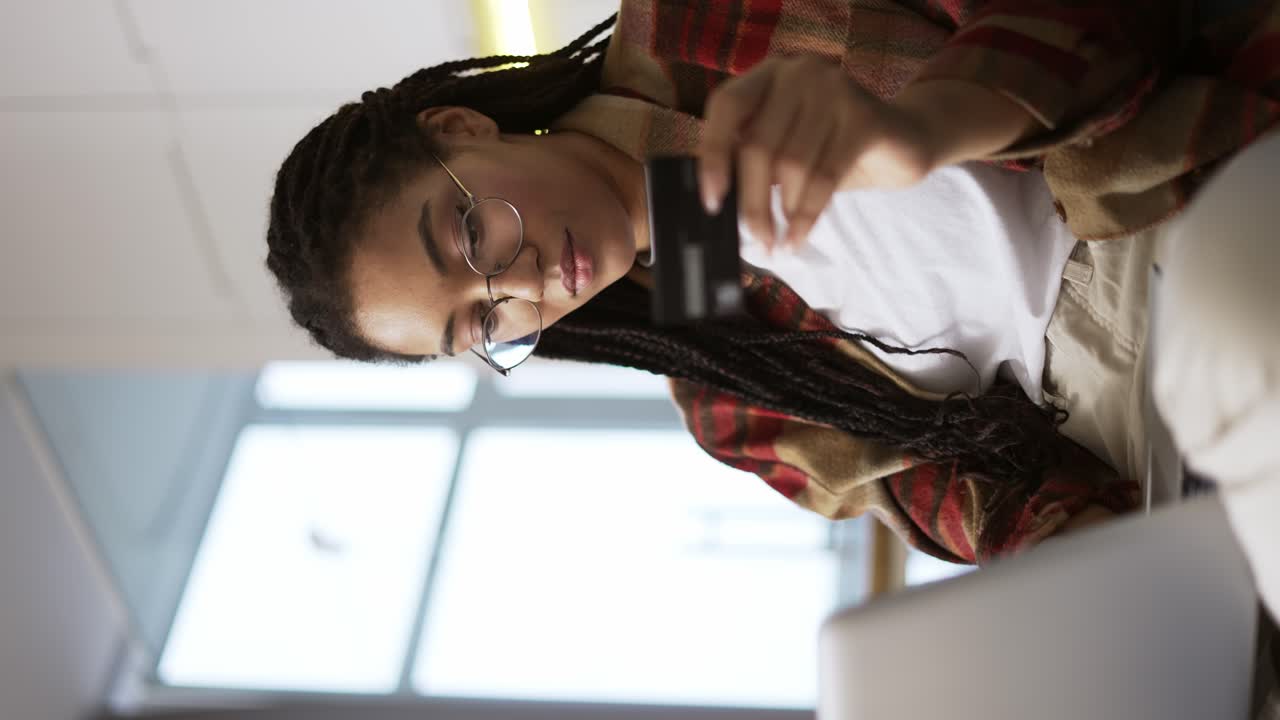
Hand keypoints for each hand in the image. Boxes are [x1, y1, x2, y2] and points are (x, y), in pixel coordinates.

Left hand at [697, 55, 938, 251]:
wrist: (904, 140)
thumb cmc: (833, 149)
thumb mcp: (786, 148)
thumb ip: (753, 160)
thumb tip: (717, 201)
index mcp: (769, 74)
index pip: (727, 105)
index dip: (713, 153)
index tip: (712, 200)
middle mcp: (799, 72)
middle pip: (758, 145)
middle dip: (753, 203)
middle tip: (756, 241)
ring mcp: (834, 88)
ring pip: (792, 165)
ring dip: (783, 214)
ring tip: (780, 242)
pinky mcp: (864, 116)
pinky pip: (824, 177)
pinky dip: (807, 216)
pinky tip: (798, 238)